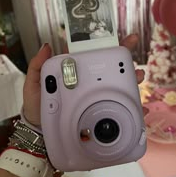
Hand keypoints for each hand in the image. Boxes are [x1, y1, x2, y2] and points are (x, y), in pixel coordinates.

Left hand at [23, 34, 144, 126]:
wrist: (41, 135)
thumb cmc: (38, 108)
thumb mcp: (33, 85)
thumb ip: (38, 66)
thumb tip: (47, 46)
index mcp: (78, 74)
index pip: (96, 58)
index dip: (112, 47)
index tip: (126, 41)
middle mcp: (90, 85)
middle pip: (113, 72)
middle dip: (128, 65)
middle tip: (135, 64)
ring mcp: (96, 100)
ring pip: (119, 88)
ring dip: (133, 82)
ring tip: (139, 79)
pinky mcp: (101, 115)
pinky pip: (119, 110)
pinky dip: (133, 108)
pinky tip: (142, 108)